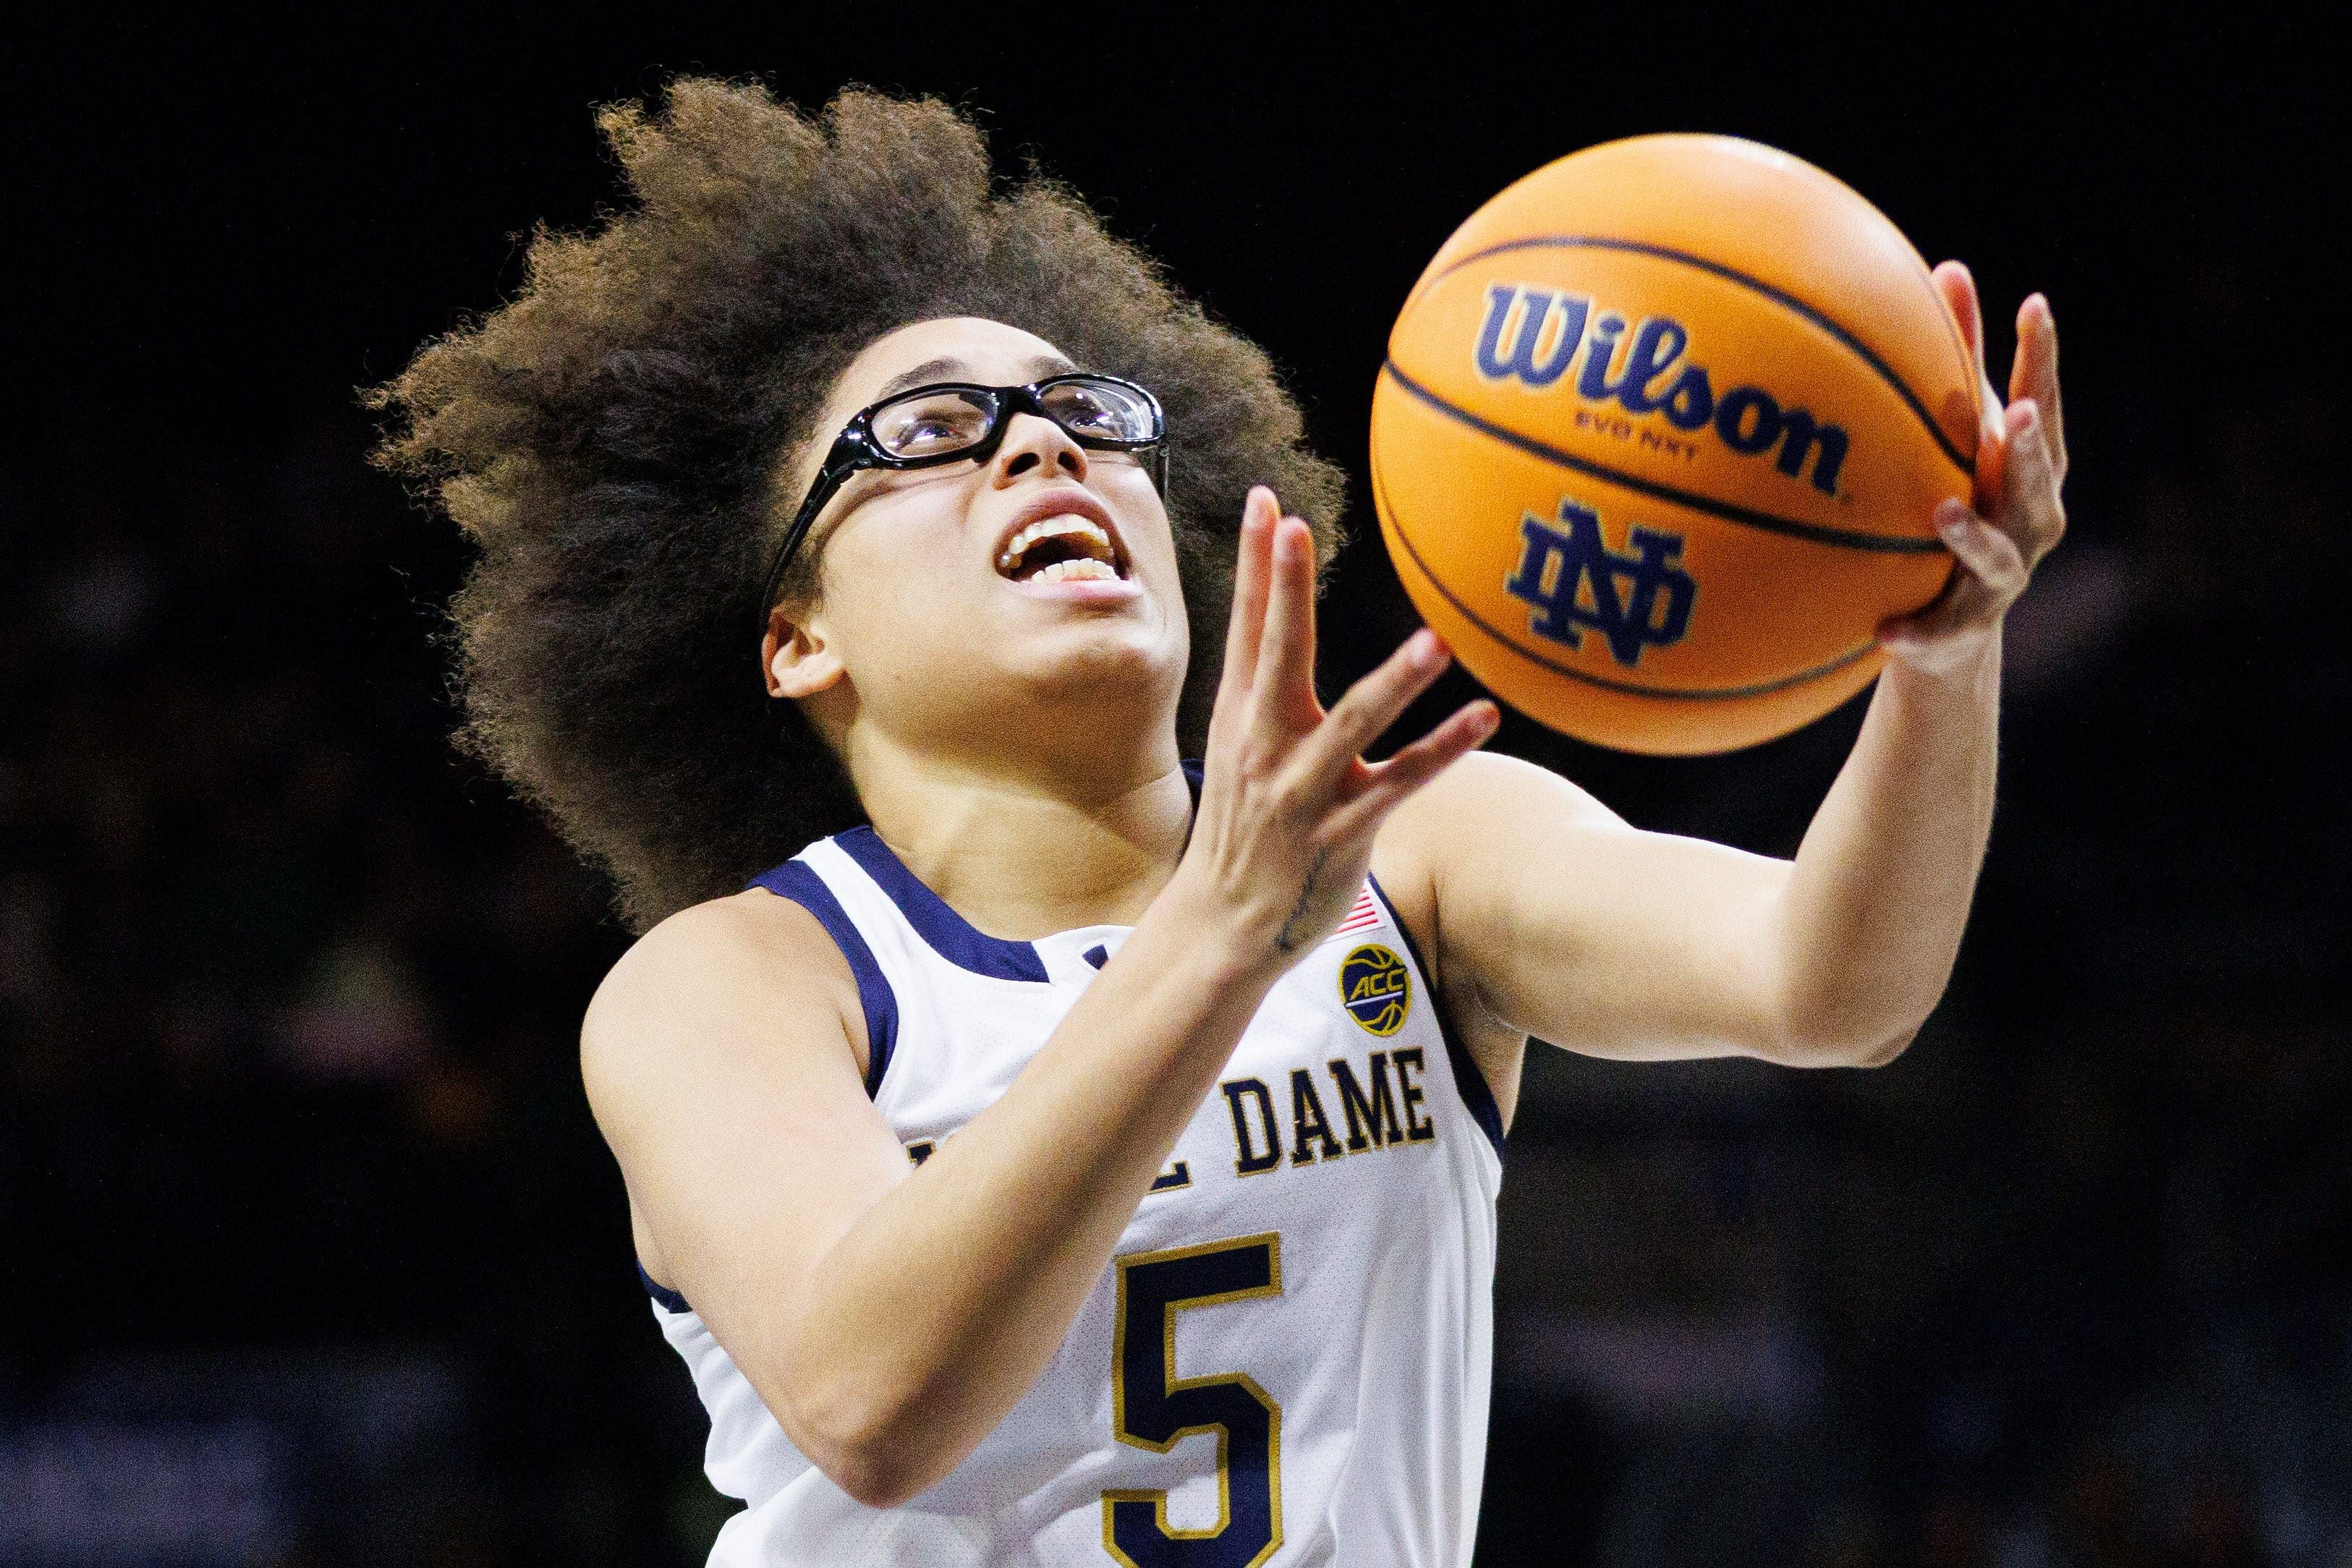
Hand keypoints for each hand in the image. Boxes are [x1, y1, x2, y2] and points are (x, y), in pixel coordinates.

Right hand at [1174, 487, 1498, 968]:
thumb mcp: (1243, 746)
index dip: (1259, 564)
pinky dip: (1442, 750)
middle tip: (1298, 530)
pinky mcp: (1341, 832)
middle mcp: (1265, 744)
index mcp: (1241, 715)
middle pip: (1278, 655)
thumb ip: (1265, 683)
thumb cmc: (1247, 825)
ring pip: (1351, 725)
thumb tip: (1278, 613)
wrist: (1226, 921)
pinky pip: (1399, 785)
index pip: (1248, 626)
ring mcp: (1302, 790)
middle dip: (1285, 591)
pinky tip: (1483, 718)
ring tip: (1436, 642)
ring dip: (1395, 683)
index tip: (1269, 501)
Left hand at [1879, 263, 2068, 675]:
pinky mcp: (1964, 629)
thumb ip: (1956, 359)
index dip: (2042, 358)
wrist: (1952, 630)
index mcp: (2030, 468)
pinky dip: (1916, 631)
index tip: (2034, 305)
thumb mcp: (1958, 433)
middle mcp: (2030, 520)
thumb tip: (1947, 265)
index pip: (2040, 405)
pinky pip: (1939, 631)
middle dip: (2027, 448)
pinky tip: (1883, 634)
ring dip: (1972, 534)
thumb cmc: (1961, 500)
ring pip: (1997, 556)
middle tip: (2011, 416)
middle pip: (2037, 480)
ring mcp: (2003, 577)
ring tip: (1942, 511)